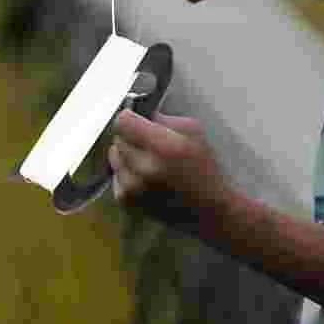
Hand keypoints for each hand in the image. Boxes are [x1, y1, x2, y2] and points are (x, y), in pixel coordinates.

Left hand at [108, 110, 232, 229]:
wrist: (209, 210)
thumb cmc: (205, 170)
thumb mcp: (194, 131)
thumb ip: (165, 118)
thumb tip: (143, 114)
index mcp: (164, 147)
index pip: (124, 122)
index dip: (130, 116)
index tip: (136, 118)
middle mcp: (145, 168)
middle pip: (118, 137)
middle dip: (130, 135)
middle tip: (146, 140)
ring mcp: (134, 188)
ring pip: (114, 155)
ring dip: (127, 153)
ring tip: (147, 158)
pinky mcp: (128, 202)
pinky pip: (116, 175)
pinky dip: (126, 171)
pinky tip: (143, 174)